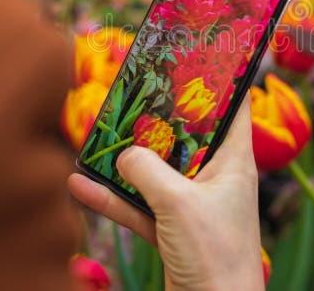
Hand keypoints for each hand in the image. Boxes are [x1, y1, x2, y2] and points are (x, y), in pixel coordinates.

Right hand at [68, 97, 263, 290]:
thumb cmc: (214, 255)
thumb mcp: (178, 203)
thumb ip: (148, 170)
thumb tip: (123, 154)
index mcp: (233, 163)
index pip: (233, 109)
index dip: (219, 82)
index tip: (196, 58)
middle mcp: (214, 178)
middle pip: (185, 137)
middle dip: (156, 119)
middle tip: (131, 91)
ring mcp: (191, 205)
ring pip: (155, 172)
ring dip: (125, 160)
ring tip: (95, 136)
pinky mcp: (171, 231)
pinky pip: (138, 207)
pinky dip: (112, 198)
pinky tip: (80, 185)